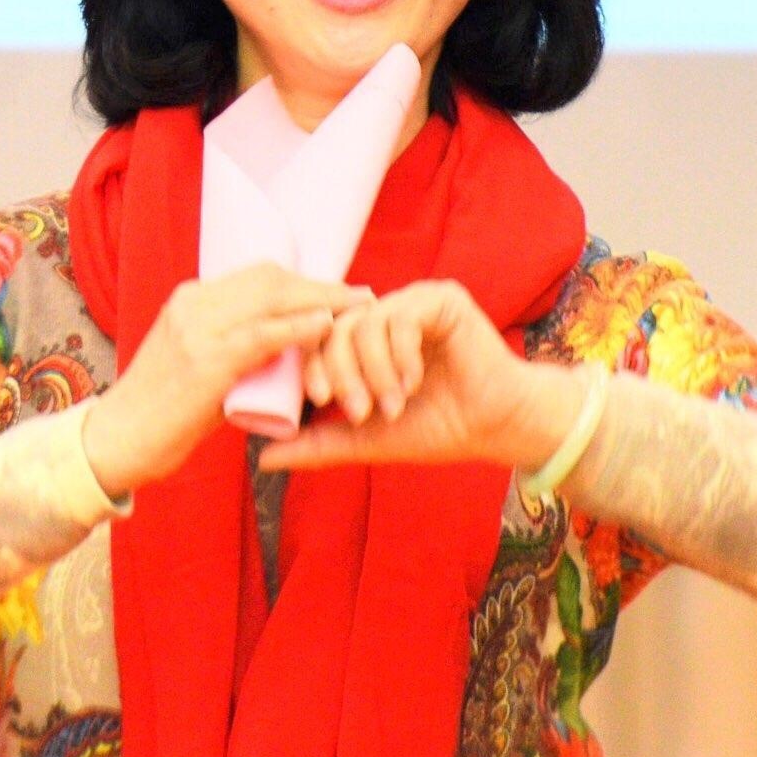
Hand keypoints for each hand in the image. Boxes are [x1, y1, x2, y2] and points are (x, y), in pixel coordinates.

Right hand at [80, 263, 351, 499]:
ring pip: (272, 299)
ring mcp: (197, 329)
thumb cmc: (162, 413)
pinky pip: (261, 335)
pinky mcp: (205, 361)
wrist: (118, 441)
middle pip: (271, 280)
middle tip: (362, 297)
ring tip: (359, 309)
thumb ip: (232, 352)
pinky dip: (298, 327)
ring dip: (322, 301)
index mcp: (190, 299)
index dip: (305, 282)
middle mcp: (193, 304)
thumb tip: (282, 353)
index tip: (339, 295)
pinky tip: (327, 326)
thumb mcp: (197, 366)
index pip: (259, 277)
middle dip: (322, 286)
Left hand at [264, 282, 588, 476]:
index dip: (311, 366)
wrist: (493, 427)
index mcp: (361, 338)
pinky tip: (415, 384)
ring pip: (365, 323)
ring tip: (393, 405)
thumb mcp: (365, 439)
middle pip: (334, 326)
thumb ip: (318, 443)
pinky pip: (402, 317)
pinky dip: (402, 356)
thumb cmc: (433, 428)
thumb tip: (263, 458)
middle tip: (358, 412)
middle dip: (340, 373)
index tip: (319, 401)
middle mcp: (382, 314)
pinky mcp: (441, 298)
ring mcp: (411, 302)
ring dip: (374, 371)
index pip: (316, 338)